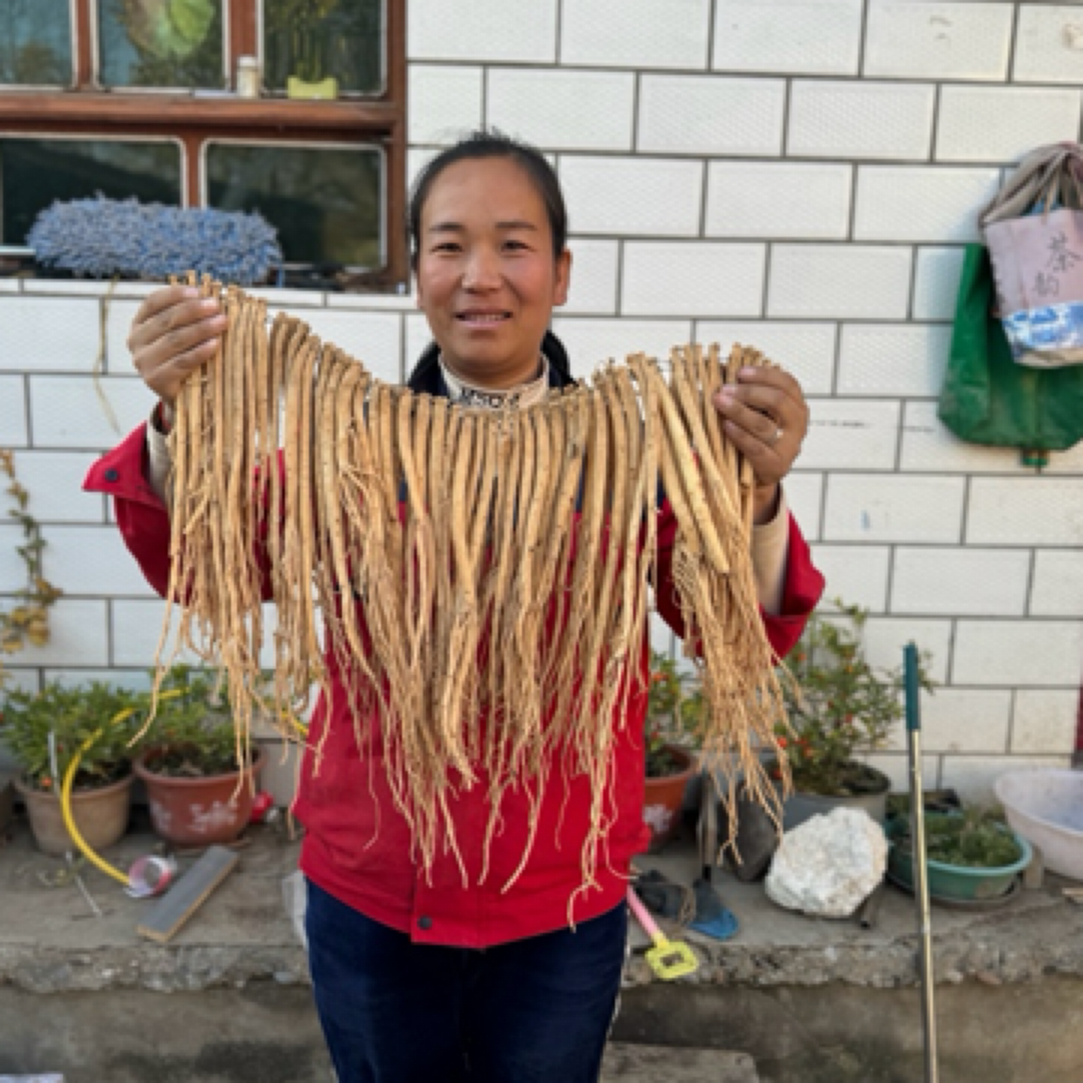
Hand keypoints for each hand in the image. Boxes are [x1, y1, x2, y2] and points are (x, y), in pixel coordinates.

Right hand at [128, 285, 226, 409]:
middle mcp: (135, 341)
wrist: (182, 397)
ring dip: (201, 329)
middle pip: (166, 320)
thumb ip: (188, 317)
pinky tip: (215, 344)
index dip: (175, 294)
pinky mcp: (155, 380)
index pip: (153, 302)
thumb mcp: (182, 335)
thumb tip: (213, 298)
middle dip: (193, 310)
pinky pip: (181, 362)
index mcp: (139, 324)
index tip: (198, 291)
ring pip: (174, 340)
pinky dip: (200, 352)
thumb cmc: (185, 359)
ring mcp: (143, 361)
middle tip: (216, 306)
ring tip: (222, 322)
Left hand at [712, 365, 808, 523]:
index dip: (765, 375)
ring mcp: (790, 447)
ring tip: (719, 402)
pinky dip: (740, 435)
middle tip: (724, 389)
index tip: (740, 372)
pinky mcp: (777, 466)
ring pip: (765, 425)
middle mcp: (798, 425)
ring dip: (739, 411)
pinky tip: (726, 426)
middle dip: (749, 392)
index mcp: (796, 406)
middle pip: (778, 401)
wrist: (753, 476)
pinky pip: (757, 449)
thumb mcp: (753, 412)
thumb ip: (743, 392)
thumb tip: (719, 368)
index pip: (788, 383)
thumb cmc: (752, 436)